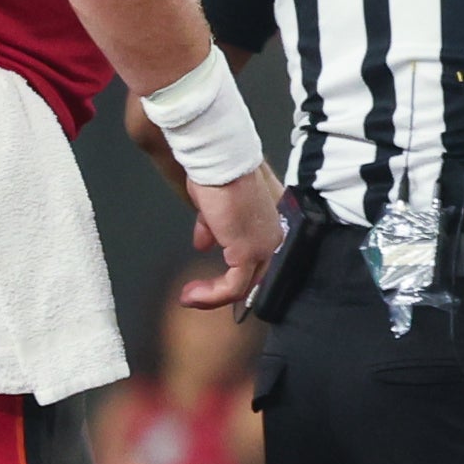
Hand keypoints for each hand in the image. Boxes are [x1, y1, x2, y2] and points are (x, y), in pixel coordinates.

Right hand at [185, 166, 281, 310]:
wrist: (219, 166)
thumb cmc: (219, 179)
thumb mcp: (214, 209)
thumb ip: (213, 229)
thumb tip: (205, 242)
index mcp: (268, 227)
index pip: (255, 261)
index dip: (231, 274)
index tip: (209, 282)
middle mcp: (272, 239)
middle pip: (252, 277)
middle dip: (221, 289)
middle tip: (196, 293)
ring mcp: (263, 247)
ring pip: (242, 285)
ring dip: (211, 295)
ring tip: (190, 296)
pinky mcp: (248, 251)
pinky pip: (233, 286)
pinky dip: (211, 295)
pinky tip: (192, 295)